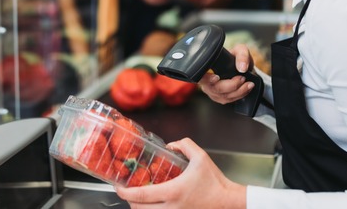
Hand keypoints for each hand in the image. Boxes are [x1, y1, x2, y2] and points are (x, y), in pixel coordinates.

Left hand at [115, 138, 245, 208]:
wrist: (228, 201)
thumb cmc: (215, 182)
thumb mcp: (201, 157)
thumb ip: (184, 145)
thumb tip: (171, 145)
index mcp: (173, 191)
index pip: (141, 195)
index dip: (125, 192)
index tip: (118, 187)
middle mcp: (172, 207)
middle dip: (129, 201)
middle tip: (126, 191)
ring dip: (140, 207)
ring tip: (138, 198)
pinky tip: (153, 204)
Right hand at [198, 44, 256, 104]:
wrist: (240, 66)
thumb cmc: (235, 57)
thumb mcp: (240, 50)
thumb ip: (242, 56)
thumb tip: (242, 68)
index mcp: (205, 69)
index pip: (200, 77)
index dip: (207, 79)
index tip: (217, 77)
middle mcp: (206, 82)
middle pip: (216, 89)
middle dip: (231, 85)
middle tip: (242, 78)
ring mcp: (213, 92)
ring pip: (223, 97)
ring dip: (238, 92)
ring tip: (249, 84)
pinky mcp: (220, 98)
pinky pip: (229, 100)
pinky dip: (240, 95)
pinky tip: (246, 89)